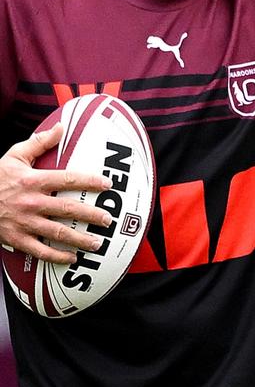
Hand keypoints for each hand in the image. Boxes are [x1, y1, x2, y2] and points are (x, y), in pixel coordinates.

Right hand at [0, 124, 111, 264]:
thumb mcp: (14, 156)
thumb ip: (39, 143)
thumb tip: (60, 128)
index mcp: (33, 181)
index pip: (68, 179)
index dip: (90, 181)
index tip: (107, 185)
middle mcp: (32, 202)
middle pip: (68, 209)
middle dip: (91, 215)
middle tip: (108, 219)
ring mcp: (25, 222)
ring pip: (58, 233)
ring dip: (80, 239)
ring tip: (98, 243)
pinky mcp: (17, 239)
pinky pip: (41, 250)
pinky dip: (58, 257)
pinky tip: (72, 258)